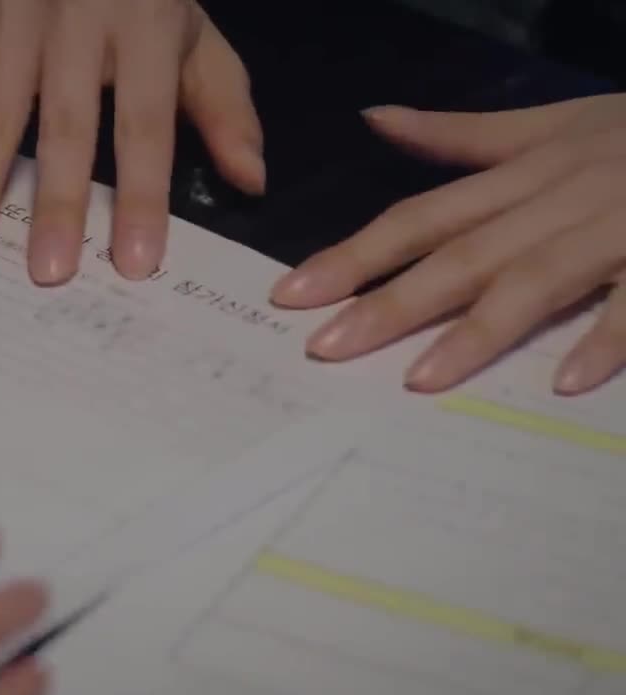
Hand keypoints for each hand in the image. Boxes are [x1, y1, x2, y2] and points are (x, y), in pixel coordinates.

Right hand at [0, 0, 263, 284]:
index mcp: (143, 22)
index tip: (134, 262)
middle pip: (65, 123)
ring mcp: (9, 18)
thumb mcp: (189, 28)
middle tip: (47, 274)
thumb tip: (252, 181)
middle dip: (57, 201)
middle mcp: (74, 18)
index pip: (143, 122)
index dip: (140, 194)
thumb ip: (221, 101)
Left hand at [272, 94, 625, 395]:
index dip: (355, 254)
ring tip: (421, 379)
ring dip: (478, 329)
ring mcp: (615, 228)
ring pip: (536, 278)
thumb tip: (376, 120)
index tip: (292, 294)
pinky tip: (567, 382)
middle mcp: (554, 199)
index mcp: (520, 173)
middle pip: (462, 254)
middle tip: (326, 349)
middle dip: (391, 302)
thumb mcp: (548, 122)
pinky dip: (607, 337)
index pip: (421, 217)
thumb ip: (461, 134)